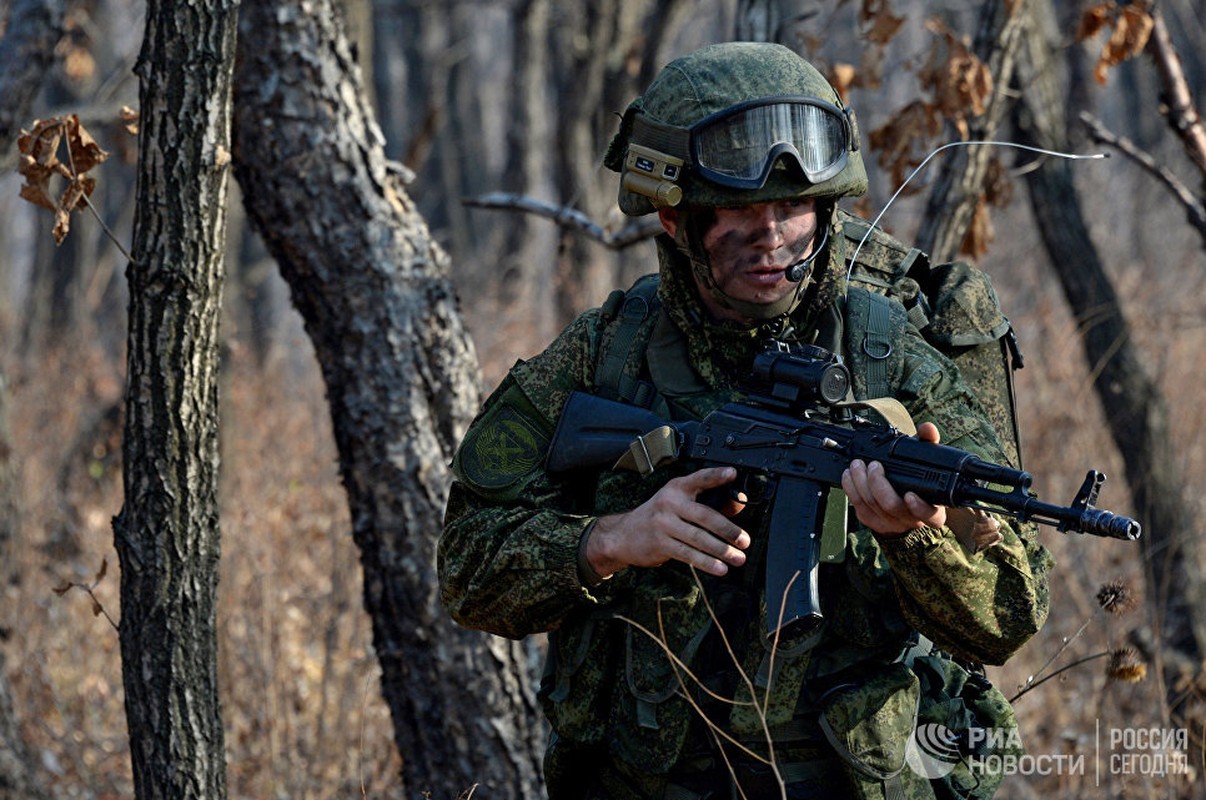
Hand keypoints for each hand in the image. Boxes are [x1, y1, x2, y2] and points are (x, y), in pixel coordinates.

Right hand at [585, 467, 750, 578]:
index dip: (716, 475)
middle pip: (704, 515)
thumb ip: (708, 502)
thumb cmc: (659, 517)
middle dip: (728, 530)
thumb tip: (738, 504)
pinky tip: (720, 568)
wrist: (624, 534)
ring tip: (738, 558)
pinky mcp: (659, 544)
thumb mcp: (679, 503)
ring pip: (698, 538)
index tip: (732, 474)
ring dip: (721, 550)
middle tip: (744, 541)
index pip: (700, 478)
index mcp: (677, 488)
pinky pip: (688, 554)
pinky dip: (706, 562)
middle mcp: (669, 502)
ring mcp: (663, 524)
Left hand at [842, 421, 947, 536]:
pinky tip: (849, 476)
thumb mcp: (926, 463)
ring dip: (860, 482)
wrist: (904, 505)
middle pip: (892, 505)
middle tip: (873, 465)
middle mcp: (912, 519)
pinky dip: (851, 490)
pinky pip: (859, 508)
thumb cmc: (917, 481)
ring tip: (856, 465)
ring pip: (872, 505)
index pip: (931, 515)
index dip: (920, 507)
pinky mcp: (874, 522)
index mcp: (933, 509)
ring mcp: (892, 523)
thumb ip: (928, 444)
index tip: (909, 495)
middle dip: (878, 483)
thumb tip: (927, 428)